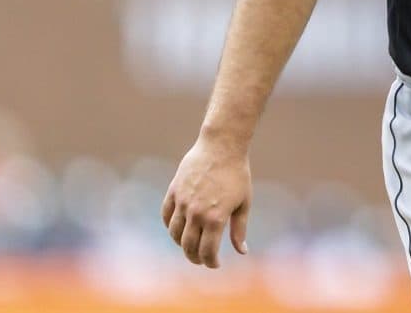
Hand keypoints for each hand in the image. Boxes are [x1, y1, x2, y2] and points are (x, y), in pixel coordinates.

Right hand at [161, 137, 251, 267]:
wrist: (222, 147)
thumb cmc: (237, 174)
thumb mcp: (244, 203)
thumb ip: (239, 229)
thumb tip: (242, 251)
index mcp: (215, 218)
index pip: (207, 251)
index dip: (210, 262)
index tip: (215, 264)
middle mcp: (196, 213)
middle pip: (188, 246)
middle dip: (195, 257)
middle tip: (202, 259)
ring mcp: (182, 202)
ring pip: (174, 234)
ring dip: (181, 244)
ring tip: (190, 245)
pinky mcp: (174, 191)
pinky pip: (166, 216)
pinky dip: (170, 226)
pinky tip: (178, 229)